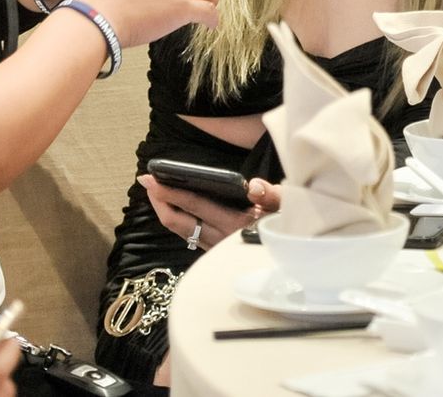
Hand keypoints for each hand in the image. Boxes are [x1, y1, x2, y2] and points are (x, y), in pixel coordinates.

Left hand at [138, 175, 280, 251]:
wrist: (296, 264)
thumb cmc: (292, 231)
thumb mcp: (287, 209)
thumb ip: (272, 195)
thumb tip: (253, 185)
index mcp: (235, 225)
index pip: (194, 204)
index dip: (169, 191)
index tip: (150, 178)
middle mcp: (221, 240)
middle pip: (178, 222)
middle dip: (159, 201)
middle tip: (146, 181)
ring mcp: (217, 250)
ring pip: (182, 231)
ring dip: (167, 211)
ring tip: (158, 193)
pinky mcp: (217, 255)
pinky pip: (192, 236)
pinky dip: (180, 221)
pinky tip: (178, 210)